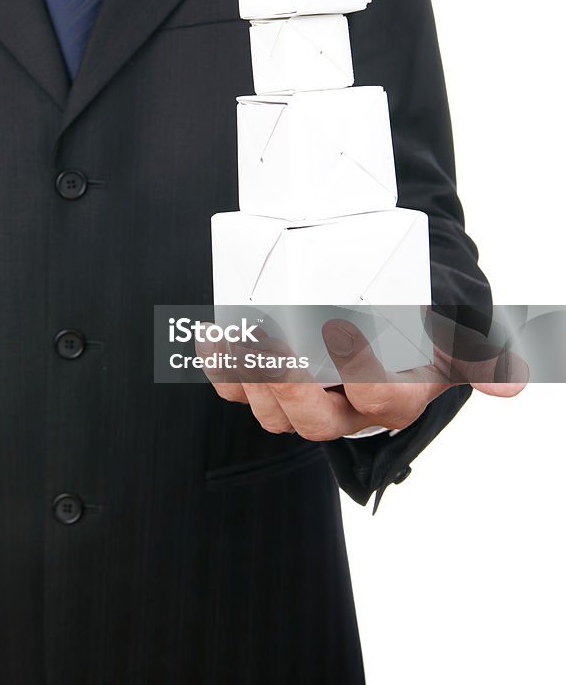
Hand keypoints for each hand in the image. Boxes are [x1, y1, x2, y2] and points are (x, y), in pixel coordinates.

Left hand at [197, 311, 526, 440]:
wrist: (375, 303)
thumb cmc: (412, 316)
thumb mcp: (451, 331)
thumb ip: (478, 353)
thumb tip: (510, 385)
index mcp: (393, 399)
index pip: (378, 403)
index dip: (361, 376)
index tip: (343, 334)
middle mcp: (346, 410)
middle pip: (315, 420)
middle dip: (292, 386)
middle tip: (277, 344)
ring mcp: (304, 401)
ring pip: (272, 412)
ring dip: (252, 376)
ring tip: (243, 334)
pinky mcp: (267, 386)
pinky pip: (236, 390)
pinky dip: (220, 365)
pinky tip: (212, 334)